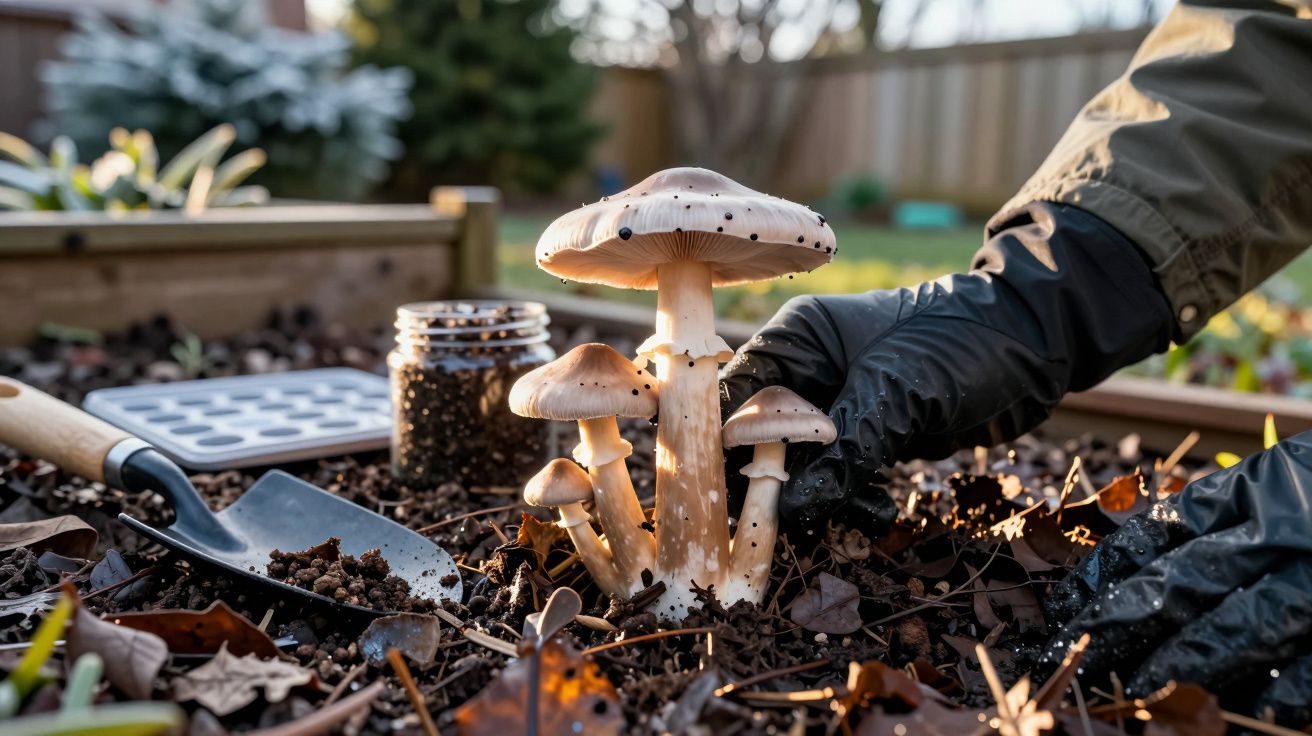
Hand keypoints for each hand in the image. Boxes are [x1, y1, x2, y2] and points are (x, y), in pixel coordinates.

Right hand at [719, 202, 1173, 541]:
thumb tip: (788, 511)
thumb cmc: (959, 342)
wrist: (1037, 342)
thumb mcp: (897, 393)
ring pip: (796, 464)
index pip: (731, 393)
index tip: (713, 499)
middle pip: (756, 435)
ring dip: (811, 497)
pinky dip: (847, 496)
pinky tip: (872, 508)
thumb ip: (841, 451)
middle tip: (768, 529)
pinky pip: (837, 475)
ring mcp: (835, 403)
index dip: (717, 445)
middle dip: (765, 483)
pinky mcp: (867, 433)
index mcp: (796, 338)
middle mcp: (805, 369)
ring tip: (839, 516)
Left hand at [1040, 435, 1311, 726]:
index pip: (1158, 533)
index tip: (1065, 611)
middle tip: (1077, 663)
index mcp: (1255, 491)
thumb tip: (1130, 575)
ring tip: (1139, 695)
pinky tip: (1254, 712)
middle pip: (1184, 584)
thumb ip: (1215, 519)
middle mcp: (1285, 529)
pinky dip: (1291, 688)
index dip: (1105, 576)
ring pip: (1242, 625)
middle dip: (1122, 627)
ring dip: (1183, 664)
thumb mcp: (1276, 483)